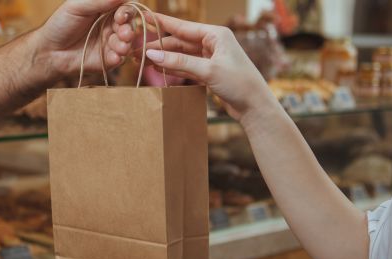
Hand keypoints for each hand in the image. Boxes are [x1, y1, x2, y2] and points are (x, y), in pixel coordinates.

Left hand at [35, 0, 136, 74]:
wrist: (49, 50)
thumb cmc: (61, 24)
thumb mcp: (77, 6)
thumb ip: (99, 0)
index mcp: (106, 9)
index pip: (125, 7)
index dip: (128, 11)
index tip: (121, 16)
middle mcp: (112, 25)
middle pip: (129, 25)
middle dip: (128, 29)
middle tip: (124, 33)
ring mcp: (111, 43)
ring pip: (127, 42)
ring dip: (126, 44)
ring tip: (121, 46)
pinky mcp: (108, 60)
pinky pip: (119, 58)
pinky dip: (119, 57)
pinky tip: (115, 57)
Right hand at [142, 13, 278, 120]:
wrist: (255, 107)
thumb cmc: (239, 83)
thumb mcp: (208, 70)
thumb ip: (179, 62)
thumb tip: (152, 54)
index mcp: (216, 34)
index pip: (183, 27)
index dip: (162, 22)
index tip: (144, 17)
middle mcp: (213, 43)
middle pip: (179, 42)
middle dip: (158, 46)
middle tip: (136, 50)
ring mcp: (210, 58)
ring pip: (181, 55)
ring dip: (163, 58)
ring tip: (141, 60)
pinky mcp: (208, 72)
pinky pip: (186, 66)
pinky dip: (172, 67)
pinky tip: (157, 68)